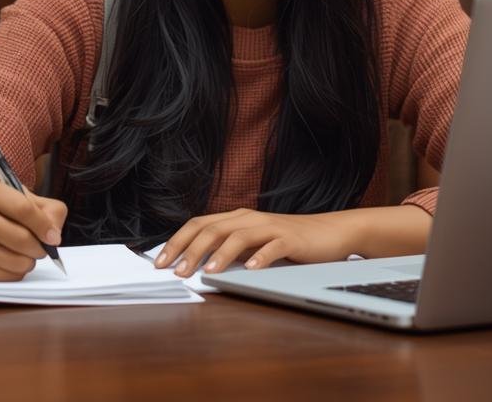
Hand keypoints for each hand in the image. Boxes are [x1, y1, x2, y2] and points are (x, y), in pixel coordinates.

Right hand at [0, 181, 67, 281]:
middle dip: (39, 247)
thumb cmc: (7, 215)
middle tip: (41, 248)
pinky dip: (17, 272)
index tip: (54, 237)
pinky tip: (10, 261)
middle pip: (21, 238)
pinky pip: (8, 277)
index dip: (44, 226)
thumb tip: (53, 236)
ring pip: (16, 261)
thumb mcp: (30, 201)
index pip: (23, 209)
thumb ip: (51, 212)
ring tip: (25, 253)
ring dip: (29, 261)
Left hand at [153, 208, 359, 277]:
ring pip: (238, 236)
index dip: (177, 241)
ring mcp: (270, 226)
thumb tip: (196, 265)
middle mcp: (249, 218)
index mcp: (236, 218)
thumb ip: (228, 249)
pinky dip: (260, 257)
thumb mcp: (253, 243)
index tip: (160, 262)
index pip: (198, 224)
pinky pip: (273, 246)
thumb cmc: (288, 240)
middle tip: (177, 272)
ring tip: (207, 273)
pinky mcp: (291, 238)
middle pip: (212, 229)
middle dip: (191, 250)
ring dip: (220, 255)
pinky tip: (251, 270)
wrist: (331, 231)